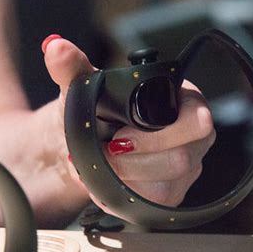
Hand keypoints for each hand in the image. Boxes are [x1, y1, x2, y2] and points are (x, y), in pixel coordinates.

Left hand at [44, 35, 215, 212]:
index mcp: (185, 102)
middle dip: (136, 160)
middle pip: (183, 158)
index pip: (197, 119)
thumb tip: (55, 47)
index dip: (159, 132)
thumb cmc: (96, 111)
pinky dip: (124, 196)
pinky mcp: (172, 193)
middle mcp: (193, 136)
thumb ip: (73, 67)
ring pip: (168, 186)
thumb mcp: (85, 88)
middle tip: (104, 152)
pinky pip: (156, 204)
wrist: (89, 142)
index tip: (118, 133)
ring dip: (126, 178)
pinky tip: (104, 183)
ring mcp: (186, 167)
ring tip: (98, 166)